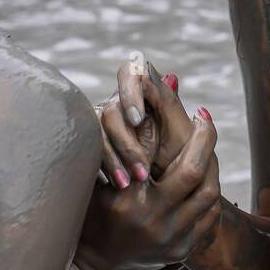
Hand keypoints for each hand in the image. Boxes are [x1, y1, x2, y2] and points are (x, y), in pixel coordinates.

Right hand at [77, 109, 219, 269]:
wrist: (95, 266)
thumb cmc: (93, 211)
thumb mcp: (101, 178)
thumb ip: (128, 148)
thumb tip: (152, 109)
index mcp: (128, 200)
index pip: (165, 157)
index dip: (184, 133)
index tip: (193, 113)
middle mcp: (153, 221)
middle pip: (195, 173)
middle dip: (205, 140)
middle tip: (205, 120)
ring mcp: (170, 240)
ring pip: (209, 194)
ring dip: (211, 166)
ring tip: (205, 147)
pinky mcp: (181, 251)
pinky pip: (209, 215)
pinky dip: (209, 191)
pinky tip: (203, 175)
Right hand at [95, 58, 209, 188]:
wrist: (163, 197)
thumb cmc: (176, 160)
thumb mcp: (179, 136)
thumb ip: (171, 106)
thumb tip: (171, 76)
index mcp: (142, 93)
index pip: (130, 72)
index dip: (131, 92)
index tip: (138, 119)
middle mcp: (120, 104)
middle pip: (111, 110)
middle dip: (126, 141)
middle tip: (140, 165)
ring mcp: (103, 125)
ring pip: (98, 131)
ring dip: (116, 158)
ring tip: (132, 182)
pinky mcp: (91, 146)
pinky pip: (90, 150)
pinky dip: (107, 168)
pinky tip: (119, 185)